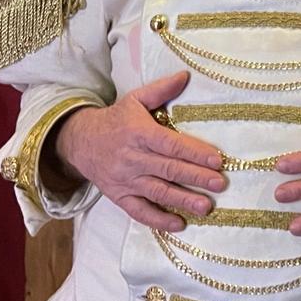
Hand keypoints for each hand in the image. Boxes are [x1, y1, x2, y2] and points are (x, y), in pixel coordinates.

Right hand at [52, 71, 225, 230]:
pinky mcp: (119, 197)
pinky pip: (140, 211)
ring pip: (158, 192)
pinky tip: (179, 224)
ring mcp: (126, 180)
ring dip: (183, 200)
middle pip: (169, 170)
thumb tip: (186, 76)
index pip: (171, 145)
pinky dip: (159, 220)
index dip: (195, 153)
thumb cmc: (116, 120)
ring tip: (206, 206)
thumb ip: (161, 90)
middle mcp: (133, 158)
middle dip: (196, 177)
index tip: (217, 160)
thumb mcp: (136, 99)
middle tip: (219, 184)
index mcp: (139, 133)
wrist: (81, 141)